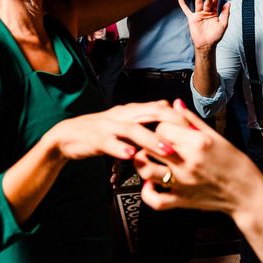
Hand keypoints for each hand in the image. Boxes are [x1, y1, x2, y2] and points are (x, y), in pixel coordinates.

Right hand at [47, 101, 187, 161]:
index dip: (178, 117)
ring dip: (151, 140)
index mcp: (131, 110)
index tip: (196, 129)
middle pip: (150, 114)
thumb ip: (146, 116)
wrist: (66, 136)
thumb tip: (170, 107)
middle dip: (171, 125)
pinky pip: (109, 143)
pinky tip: (131, 156)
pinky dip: (120, 149)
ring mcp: (108, 126)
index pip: (159, 108)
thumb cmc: (100, 132)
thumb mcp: (125, 121)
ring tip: (167, 150)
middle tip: (190, 138)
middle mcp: (122, 114)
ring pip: (132, 130)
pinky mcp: (95, 139)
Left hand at [135, 100, 256, 214]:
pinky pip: (155, 199)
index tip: (167, 128)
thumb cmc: (234, 163)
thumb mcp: (216, 137)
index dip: (162, 125)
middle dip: (147, 139)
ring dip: (142, 162)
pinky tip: (151, 182)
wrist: (246, 193)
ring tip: (147, 157)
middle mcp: (187, 162)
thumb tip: (176, 104)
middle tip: (151, 139)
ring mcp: (182, 183)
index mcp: (198, 143)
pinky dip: (148, 191)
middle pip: (150, 144)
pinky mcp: (181, 201)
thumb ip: (192, 120)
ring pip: (146, 170)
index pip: (163, 126)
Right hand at [178, 0, 229, 50]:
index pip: (215, 3)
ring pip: (198, 4)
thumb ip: (225, 14)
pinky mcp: (192, 19)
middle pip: (207, 2)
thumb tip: (228, 3)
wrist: (206, 44)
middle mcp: (206, 13)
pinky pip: (186, 11)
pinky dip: (183, 5)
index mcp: (214, 13)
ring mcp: (199, 15)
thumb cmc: (216, 36)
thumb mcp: (223, 24)